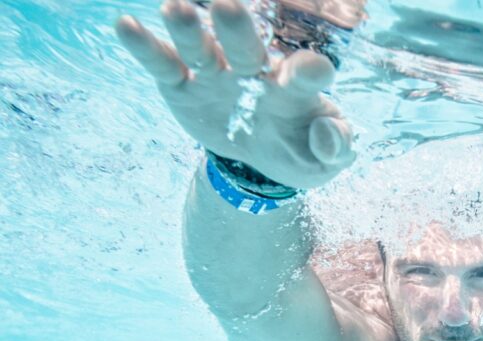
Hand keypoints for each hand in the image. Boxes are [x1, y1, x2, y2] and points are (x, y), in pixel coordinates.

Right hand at [115, 0, 353, 188]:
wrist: (262, 156)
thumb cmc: (300, 147)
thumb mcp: (325, 160)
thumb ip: (335, 147)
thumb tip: (326, 134)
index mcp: (295, 87)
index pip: (307, 72)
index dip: (312, 70)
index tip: (317, 69)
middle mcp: (255, 71)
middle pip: (248, 47)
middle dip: (238, 30)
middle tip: (229, 6)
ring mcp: (216, 75)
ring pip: (202, 48)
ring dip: (188, 30)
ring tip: (174, 8)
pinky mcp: (184, 86)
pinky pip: (163, 66)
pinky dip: (145, 47)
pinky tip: (125, 27)